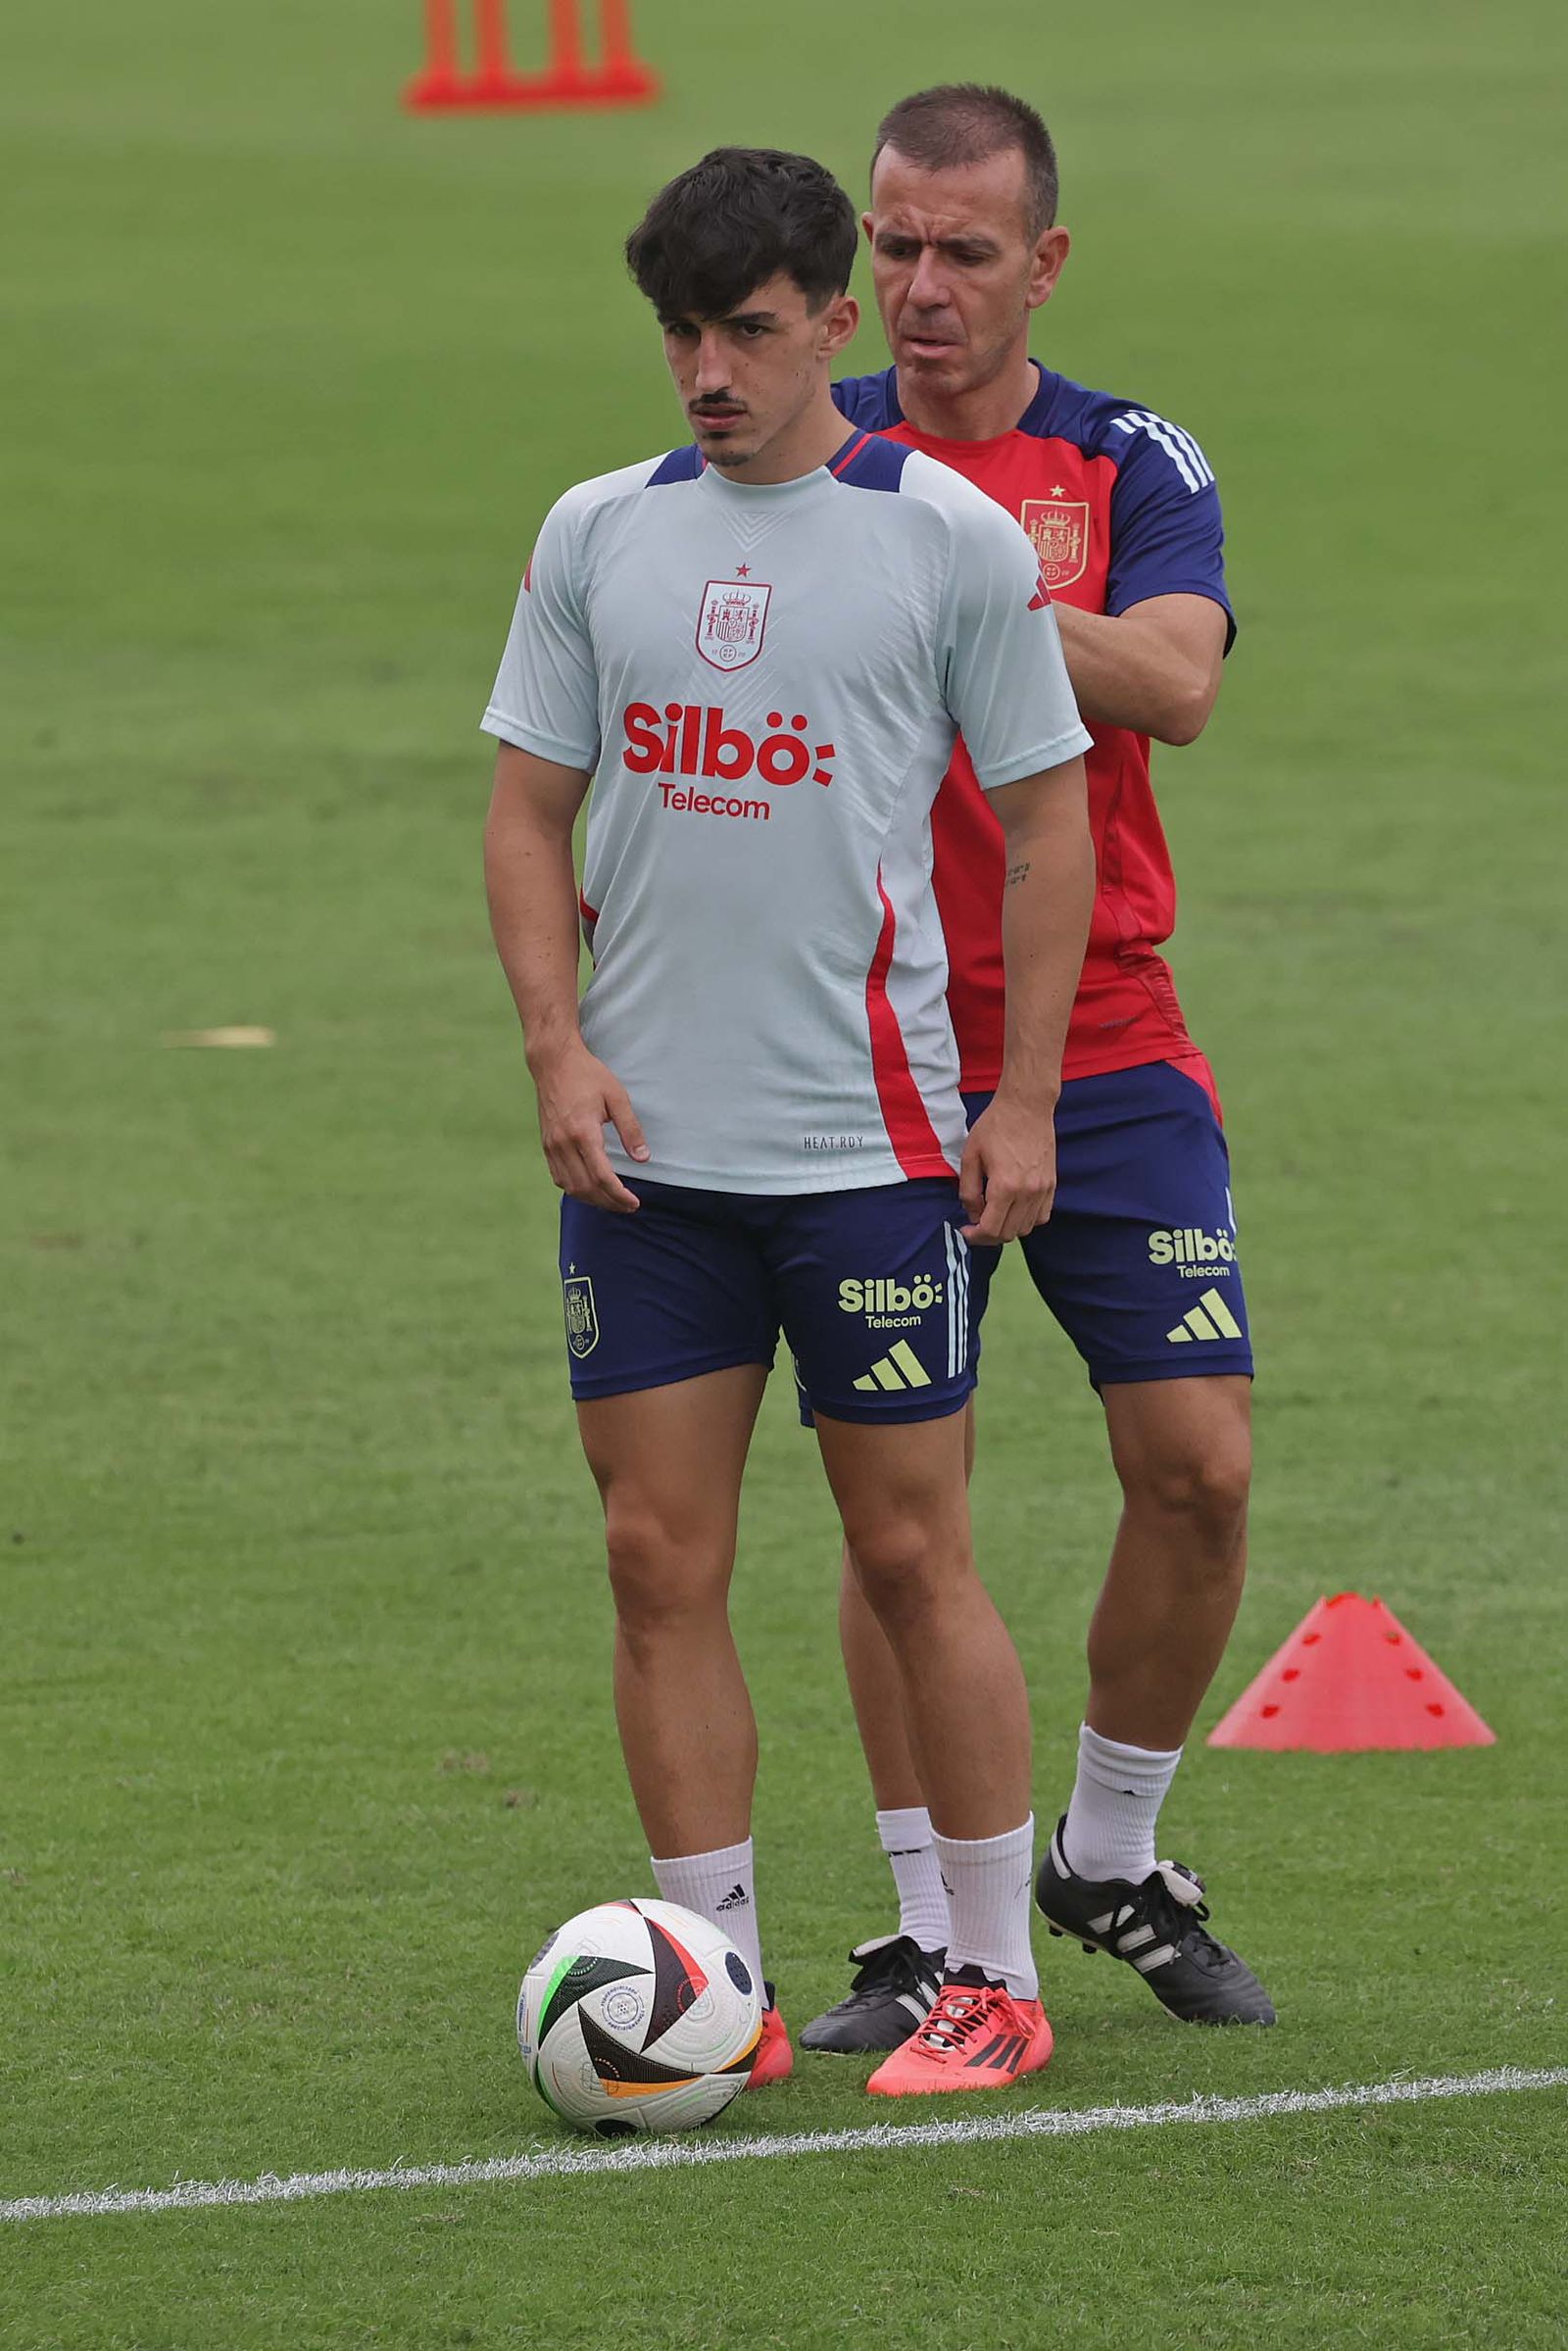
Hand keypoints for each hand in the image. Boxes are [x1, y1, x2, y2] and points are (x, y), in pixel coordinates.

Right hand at [532, 1043, 648, 1212]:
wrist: (553, 1063)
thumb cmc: (587, 1075)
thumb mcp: (617, 1097)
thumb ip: (630, 1130)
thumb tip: (643, 1158)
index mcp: (583, 1132)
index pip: (602, 1176)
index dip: (619, 1195)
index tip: (634, 1203)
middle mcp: (563, 1143)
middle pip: (586, 1187)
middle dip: (609, 1202)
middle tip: (628, 1207)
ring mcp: (552, 1145)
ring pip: (570, 1187)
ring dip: (592, 1199)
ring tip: (612, 1201)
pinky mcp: (546, 1144)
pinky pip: (559, 1177)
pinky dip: (575, 1189)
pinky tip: (590, 1189)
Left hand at [959, 1092, 1056, 1243]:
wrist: (1026, 1106)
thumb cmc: (995, 1126)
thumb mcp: (970, 1156)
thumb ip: (968, 1191)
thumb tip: (973, 1215)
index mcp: (1005, 1187)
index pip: (991, 1229)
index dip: (975, 1236)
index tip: (966, 1230)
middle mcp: (1027, 1193)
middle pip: (1009, 1233)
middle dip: (989, 1235)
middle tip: (976, 1223)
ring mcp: (1043, 1190)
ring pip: (1026, 1228)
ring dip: (1008, 1228)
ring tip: (994, 1213)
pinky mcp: (1051, 1184)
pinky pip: (1041, 1216)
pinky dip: (1026, 1219)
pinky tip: (1014, 1207)